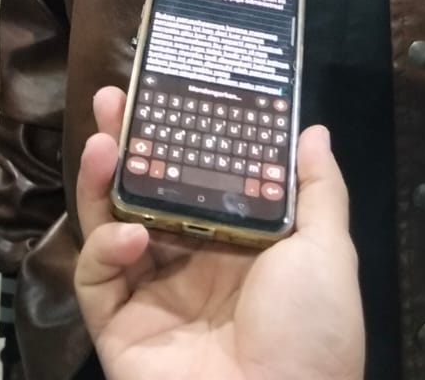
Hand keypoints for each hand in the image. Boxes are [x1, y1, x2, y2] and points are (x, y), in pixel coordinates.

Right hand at [74, 87, 363, 379]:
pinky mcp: (119, 326)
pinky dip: (105, 248)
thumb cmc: (310, 336)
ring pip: (113, 222)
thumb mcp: (326, 255)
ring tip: (103, 142)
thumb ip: (317, 192)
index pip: (202, 174)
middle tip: (114, 98)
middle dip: (130, 142)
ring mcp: (152, 294)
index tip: (169, 87)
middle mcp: (192, 262)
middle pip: (149, 190)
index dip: (183, 132)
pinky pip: (98, 277)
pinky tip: (128, 235)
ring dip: (103, 180)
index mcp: (240, 243)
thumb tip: (312, 131)